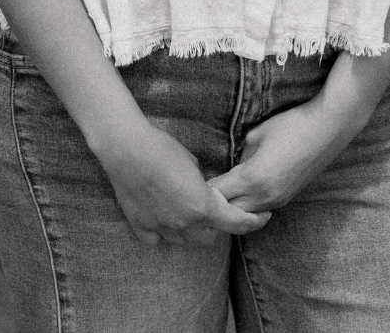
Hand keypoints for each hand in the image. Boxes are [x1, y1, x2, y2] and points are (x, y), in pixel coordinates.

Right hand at [98, 119, 270, 246]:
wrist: (127, 149)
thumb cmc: (162, 148)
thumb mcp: (193, 162)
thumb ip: (203, 183)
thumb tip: (203, 188)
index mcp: (203, 207)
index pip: (236, 223)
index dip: (253, 222)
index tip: (261, 217)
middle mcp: (184, 224)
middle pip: (209, 238)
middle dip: (214, 226)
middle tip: (212, 209)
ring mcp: (161, 228)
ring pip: (183, 240)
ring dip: (189, 229)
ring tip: (184, 209)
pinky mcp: (141, 226)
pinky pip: (157, 238)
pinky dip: (162, 231)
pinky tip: (161, 215)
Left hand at [208, 98, 360, 213]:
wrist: (327, 130)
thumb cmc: (290, 125)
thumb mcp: (257, 134)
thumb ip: (241, 153)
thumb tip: (233, 163)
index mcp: (252, 178)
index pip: (217, 193)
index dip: (202, 190)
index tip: (190, 184)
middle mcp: (263, 197)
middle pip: (228, 212)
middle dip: (213, 205)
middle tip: (200, 195)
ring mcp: (277, 200)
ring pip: (245, 215)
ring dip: (231, 208)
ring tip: (218, 198)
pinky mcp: (286, 199)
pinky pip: (260, 210)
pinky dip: (247, 206)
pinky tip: (241, 195)